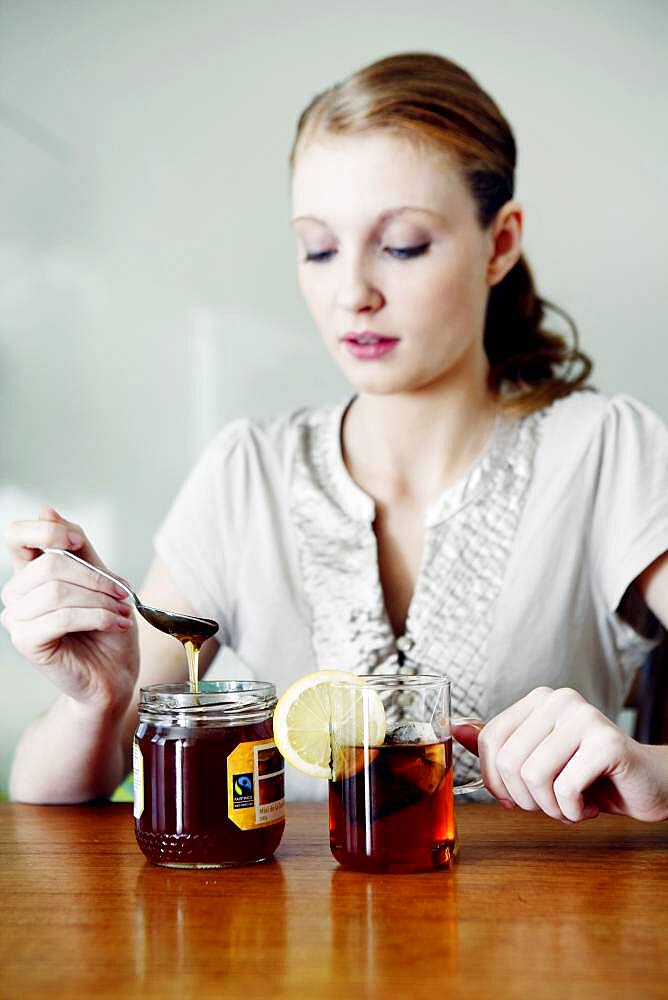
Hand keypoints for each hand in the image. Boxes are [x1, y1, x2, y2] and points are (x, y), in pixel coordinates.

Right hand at [1, 506, 139, 714]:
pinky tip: (117, 624)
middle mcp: (18, 593)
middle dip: (94, 577)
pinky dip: (98, 617)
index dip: (45, 531)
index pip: (16, 536)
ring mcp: (18, 619)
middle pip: (49, 564)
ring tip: (122, 611)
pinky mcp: (26, 642)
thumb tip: (46, 510)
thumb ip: (78, 548)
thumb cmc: (109, 629)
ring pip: (57, 591)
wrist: (115, 675)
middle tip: (122, 592)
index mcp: (32, 572)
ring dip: (101, 600)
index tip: (77, 541)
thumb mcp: (102, 579)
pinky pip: (62, 617)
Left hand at [453, 687, 667, 823]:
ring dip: (549, 808)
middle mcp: (559, 701)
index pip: (490, 740)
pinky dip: (572, 810)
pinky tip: (589, 806)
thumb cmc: (590, 775)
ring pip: (533, 776)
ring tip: (570, 805)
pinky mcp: (607, 743)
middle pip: (508, 761)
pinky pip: (565, 788)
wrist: (648, 784)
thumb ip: (499, 745)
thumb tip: (455, 729)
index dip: (495, 780)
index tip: (514, 798)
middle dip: (525, 799)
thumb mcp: (538, 760)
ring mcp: (584, 718)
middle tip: (551, 804)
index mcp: (538, 700)